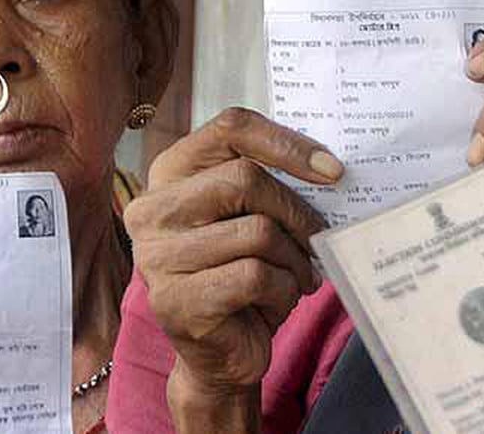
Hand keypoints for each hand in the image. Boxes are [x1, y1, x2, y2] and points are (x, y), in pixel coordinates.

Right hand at [123, 108, 336, 427]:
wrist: (217, 355)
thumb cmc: (238, 275)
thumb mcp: (247, 218)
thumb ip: (266, 184)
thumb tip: (328, 167)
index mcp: (169, 173)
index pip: (230, 128)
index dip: (286, 142)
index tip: (331, 169)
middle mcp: (152, 209)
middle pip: (245, 178)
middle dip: (297, 211)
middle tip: (320, 237)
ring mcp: (157, 256)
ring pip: (257, 231)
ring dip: (294, 259)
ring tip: (297, 277)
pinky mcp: (176, 300)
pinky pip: (255, 276)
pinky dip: (283, 290)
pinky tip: (278, 302)